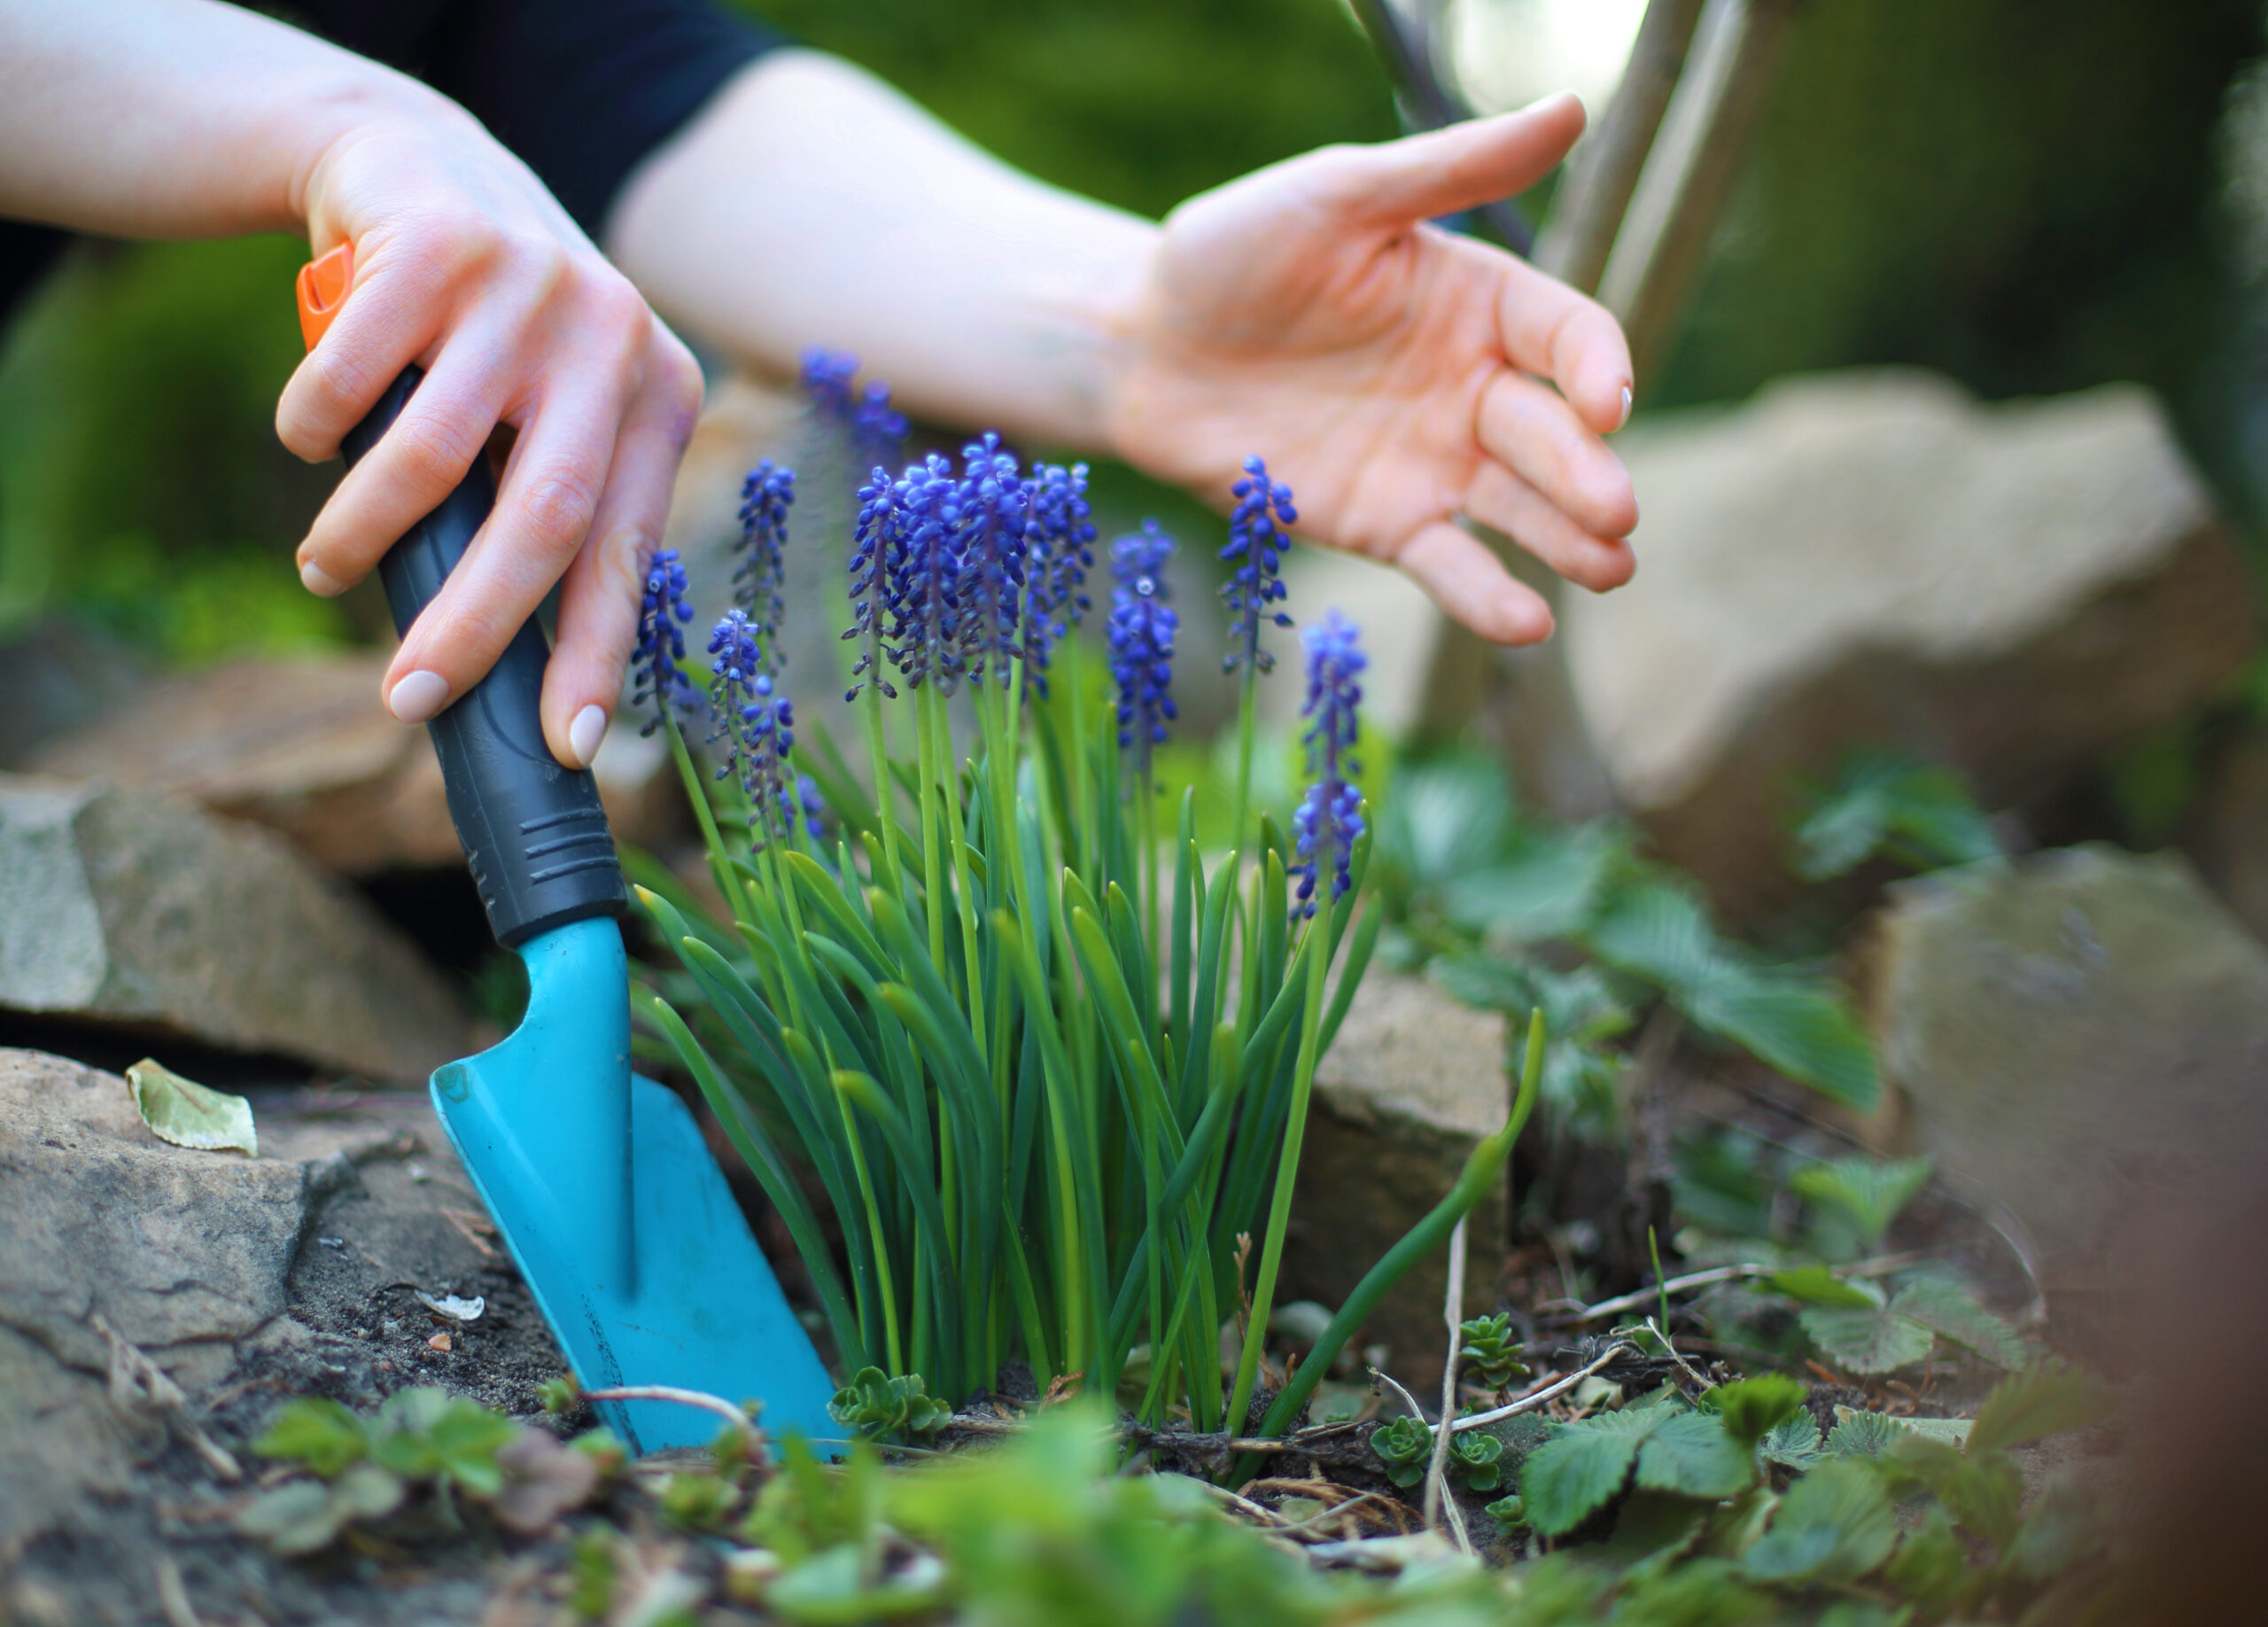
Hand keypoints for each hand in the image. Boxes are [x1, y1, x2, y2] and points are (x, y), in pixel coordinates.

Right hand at [280, 102, 702, 766]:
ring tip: (326, 568)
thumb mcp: (553, 410)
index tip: (564, 747)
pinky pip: (352, 382)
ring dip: (363, 536)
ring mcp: (529, 286)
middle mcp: (613, 339)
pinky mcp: (439, 246)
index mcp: (660, 397)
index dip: (594, 655)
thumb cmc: (491, 338)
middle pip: (545, 522)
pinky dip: (313, 429)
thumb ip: (553, 509)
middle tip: (409, 702)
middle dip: (472, 630)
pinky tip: (308, 438)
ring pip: (435, 460)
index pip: (626, 551)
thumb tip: (516, 674)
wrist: (422, 163)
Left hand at [1107, 94, 1635, 644]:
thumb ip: (1452, 169)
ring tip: (1611, 570)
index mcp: (1476, 301)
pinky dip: (1487, 596)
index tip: (1607, 402)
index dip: (1597, 366)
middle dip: (1588, 474)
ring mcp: (1431, 462)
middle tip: (1616, 511)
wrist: (1139, 347)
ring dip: (1568, 542)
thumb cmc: (1234, 252)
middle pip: (1550, 434)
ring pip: (1518, 509)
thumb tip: (1573, 106)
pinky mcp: (1383, 525)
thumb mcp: (1340, 194)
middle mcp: (1469, 387)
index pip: (1566, 335)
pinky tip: (1524, 624)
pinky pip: (1448, 563)